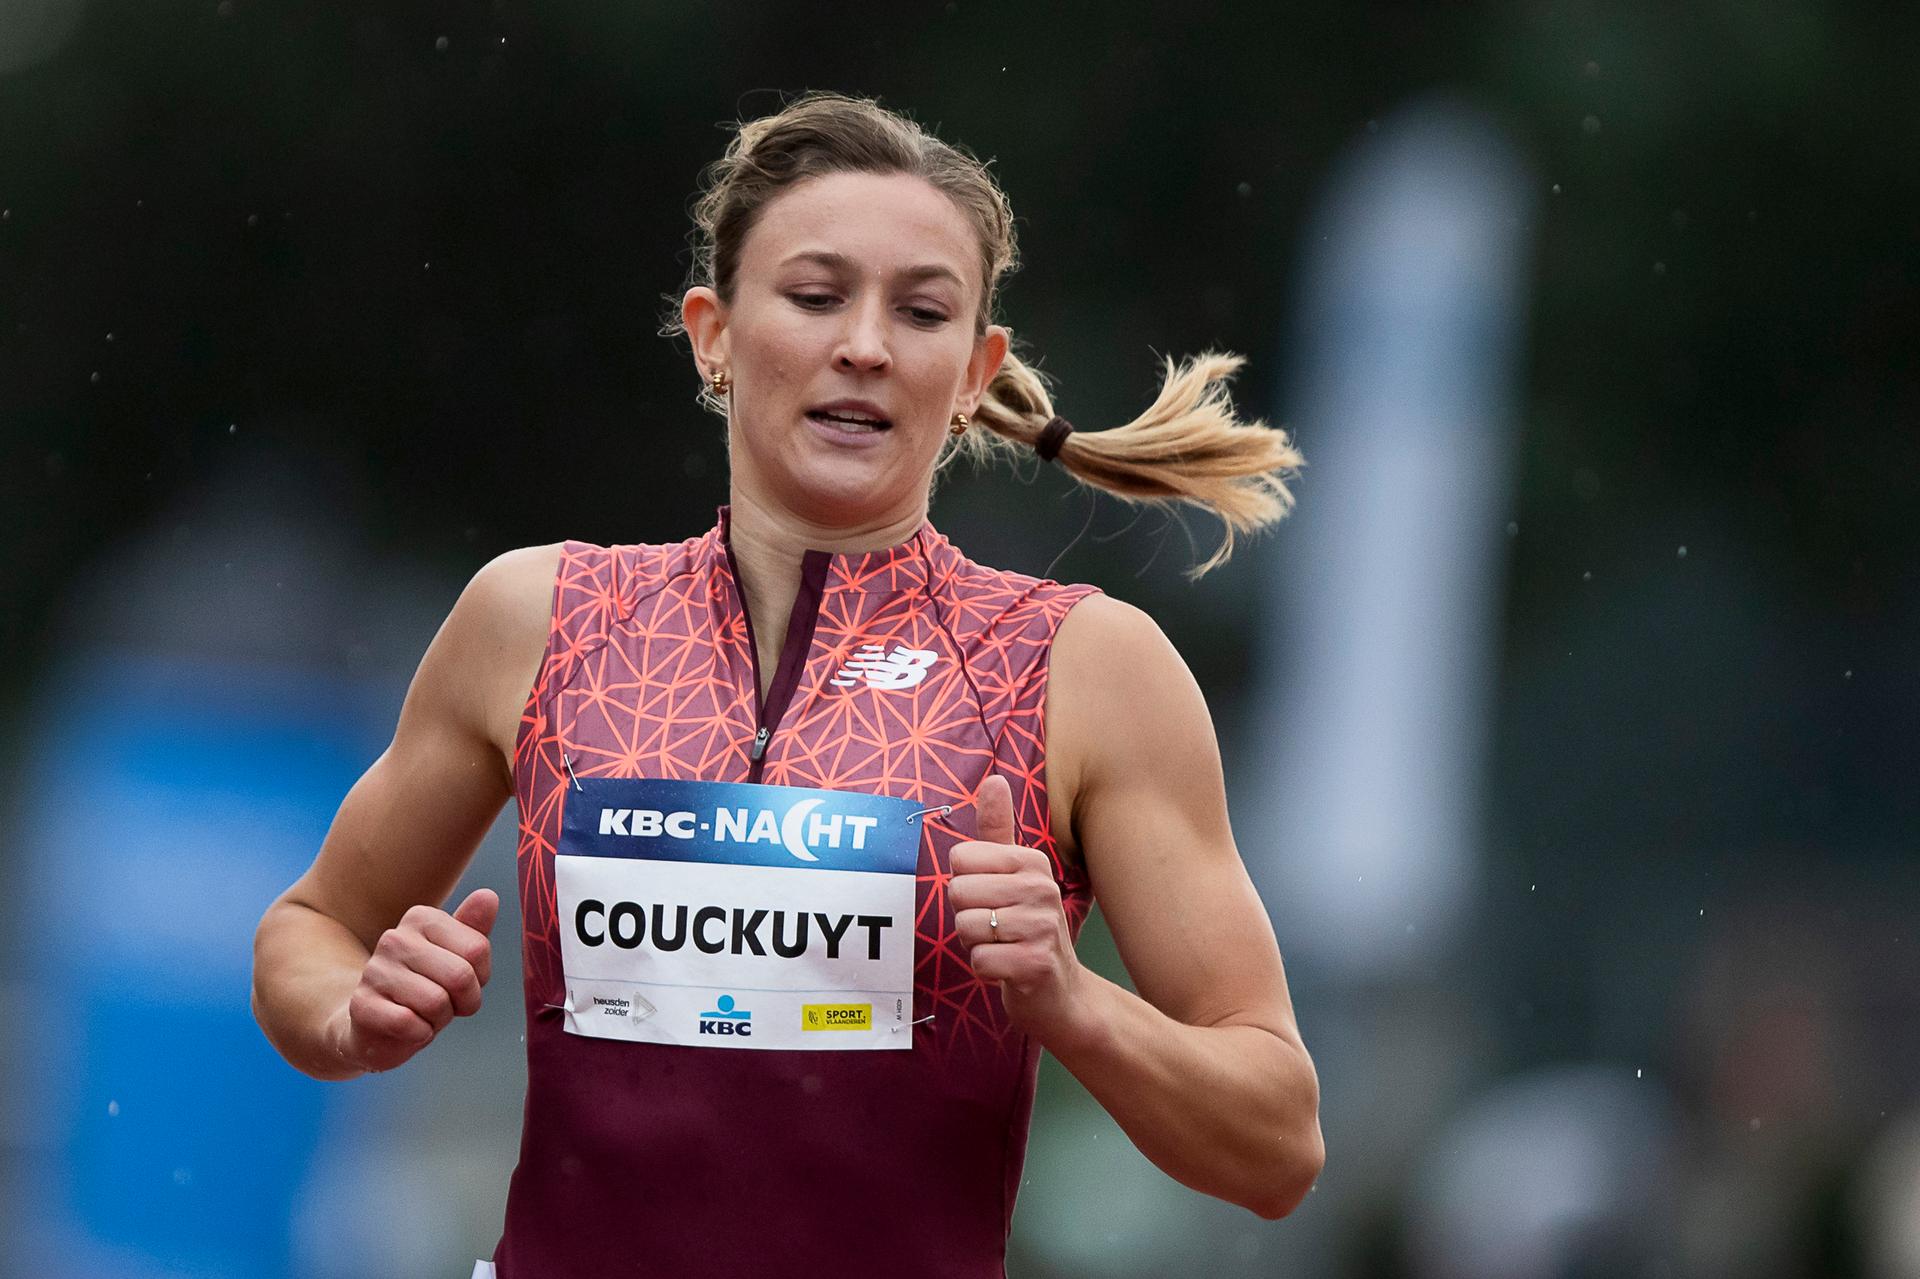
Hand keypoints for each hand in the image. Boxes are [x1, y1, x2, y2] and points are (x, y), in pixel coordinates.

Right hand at [328, 888, 497, 1072]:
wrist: (379, 1026)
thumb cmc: (426, 987)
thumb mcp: (457, 957)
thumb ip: (474, 928)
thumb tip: (489, 895)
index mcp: (421, 918)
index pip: (478, 949)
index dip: (480, 977)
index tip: (460, 982)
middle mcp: (394, 938)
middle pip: (460, 976)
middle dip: (463, 1001)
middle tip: (445, 1004)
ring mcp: (374, 970)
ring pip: (436, 1003)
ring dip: (439, 1019)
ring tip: (423, 1014)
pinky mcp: (362, 1005)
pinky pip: (410, 1024)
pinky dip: (419, 1034)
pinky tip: (408, 1028)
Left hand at [949, 773, 1089, 1042]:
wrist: (1061, 994)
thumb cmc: (1027, 929)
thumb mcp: (1013, 875)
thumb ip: (998, 830)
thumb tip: (994, 779)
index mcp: (1031, 862)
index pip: (959, 859)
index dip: (964, 885)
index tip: (991, 900)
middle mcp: (1041, 888)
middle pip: (958, 892)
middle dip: (966, 918)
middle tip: (996, 929)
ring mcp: (1041, 926)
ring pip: (965, 927)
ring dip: (976, 945)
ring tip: (1003, 947)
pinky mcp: (1036, 963)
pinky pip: (979, 960)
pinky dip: (986, 970)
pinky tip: (1008, 970)